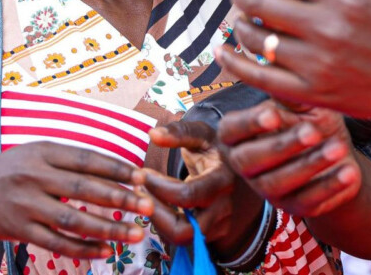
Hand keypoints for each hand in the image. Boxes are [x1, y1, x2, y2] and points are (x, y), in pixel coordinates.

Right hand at [0, 142, 151, 274]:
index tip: (142, 177)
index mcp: (43, 151)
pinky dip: (82, 249)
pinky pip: (56, 242)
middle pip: (84, 189)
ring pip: (73, 220)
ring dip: (108, 228)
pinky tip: (104, 251)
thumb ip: (69, 160)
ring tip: (134, 234)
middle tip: (148, 206)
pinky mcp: (18, 229)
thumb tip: (116, 167)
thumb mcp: (35, 154)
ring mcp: (25, 204)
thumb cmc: (11, 172)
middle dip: (120, 198)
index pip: (87, 159)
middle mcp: (34, 175)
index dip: (117, 169)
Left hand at [137, 120, 263, 258]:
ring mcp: (220, 223)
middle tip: (139, 190)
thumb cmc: (211, 146)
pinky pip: (183, 237)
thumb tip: (153, 134)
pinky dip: (165, 223)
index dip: (159, 187)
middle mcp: (224, 206)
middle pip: (185, 229)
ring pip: (181, 238)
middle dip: (155, 213)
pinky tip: (157, 203)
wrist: (231, 162)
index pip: (188, 195)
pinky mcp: (213, 232)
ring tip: (145, 196)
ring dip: (157, 219)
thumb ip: (178, 132)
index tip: (142, 174)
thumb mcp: (199, 132)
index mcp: (222, 178)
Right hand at [218, 100, 361, 218]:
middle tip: (312, 131)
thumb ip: (287, 91)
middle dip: (283, 145)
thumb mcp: (300, 103)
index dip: (249, 123)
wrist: (335, 153)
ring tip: (337, 148)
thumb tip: (277, 61)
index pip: (232, 130)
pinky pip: (308, 201)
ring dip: (311, 165)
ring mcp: (268, 190)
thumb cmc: (311, 118)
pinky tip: (349, 172)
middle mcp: (246, 165)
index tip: (272, 113)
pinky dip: (330, 187)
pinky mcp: (293, 207)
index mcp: (238, 135)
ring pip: (280, 181)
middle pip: (252, 160)